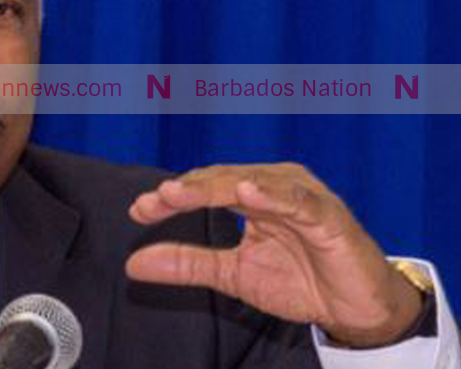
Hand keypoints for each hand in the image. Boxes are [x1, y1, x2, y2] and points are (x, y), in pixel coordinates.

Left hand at [125, 163, 422, 347]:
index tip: (139, 209)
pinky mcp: (327, 215)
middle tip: (155, 200)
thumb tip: (133, 264)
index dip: (172, 197)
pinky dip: (272, 195)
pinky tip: (246, 192)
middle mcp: (274, 185)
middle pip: (222, 179)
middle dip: (186, 190)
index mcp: (252, 194)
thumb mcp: (233, 274)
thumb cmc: (299, 280)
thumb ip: (187, 263)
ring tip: (181, 193)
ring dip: (216, 186)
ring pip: (253, 183)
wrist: (354, 309)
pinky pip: (297, 201)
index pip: (204, 186)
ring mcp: (301, 197)